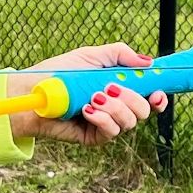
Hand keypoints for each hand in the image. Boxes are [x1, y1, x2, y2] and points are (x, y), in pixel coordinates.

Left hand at [7, 42, 167, 146]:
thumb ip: (121, 54)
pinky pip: (112, 132)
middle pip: (144, 111)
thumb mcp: (92, 56)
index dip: (158, 97)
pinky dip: (103, 119)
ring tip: (93, 97)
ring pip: (130, 122)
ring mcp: (105, 123)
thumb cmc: (59, 73)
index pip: (148, 96)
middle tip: (112, 88)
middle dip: (133, 99)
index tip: (157, 93)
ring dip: (115, 107)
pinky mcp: (93, 137)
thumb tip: (149, 62)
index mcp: (119, 88)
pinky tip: (87, 110)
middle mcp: (115, 107)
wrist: (34, 92)